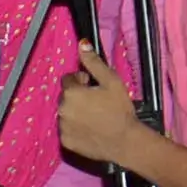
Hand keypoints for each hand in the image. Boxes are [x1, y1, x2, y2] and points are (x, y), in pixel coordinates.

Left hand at [55, 45, 144, 164]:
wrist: (125, 141)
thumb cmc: (119, 109)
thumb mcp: (111, 81)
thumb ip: (93, 62)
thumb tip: (82, 44)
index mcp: (71, 93)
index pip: (68, 79)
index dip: (81, 80)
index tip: (94, 86)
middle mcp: (61, 109)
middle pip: (66, 96)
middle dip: (77, 96)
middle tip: (96, 101)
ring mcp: (62, 127)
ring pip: (66, 113)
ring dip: (75, 111)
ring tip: (94, 116)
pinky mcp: (66, 142)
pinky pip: (66, 129)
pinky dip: (74, 127)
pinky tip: (90, 129)